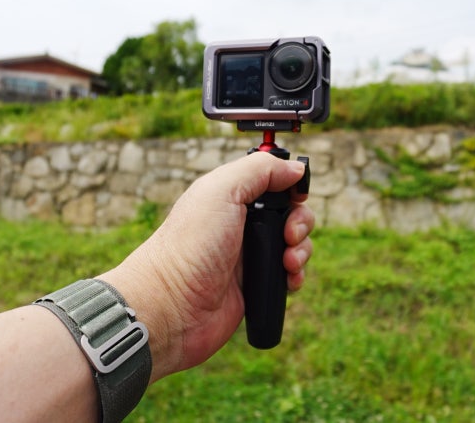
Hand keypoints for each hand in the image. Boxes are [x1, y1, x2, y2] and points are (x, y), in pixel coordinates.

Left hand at [100, 152, 313, 381]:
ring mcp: (250, 255)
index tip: (297, 195)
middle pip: (292, 212)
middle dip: (301, 221)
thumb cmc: (190, 246)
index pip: (273, 180)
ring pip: (296, 244)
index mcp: (232, 196)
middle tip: (289, 235)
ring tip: (287, 262)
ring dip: (301, 250)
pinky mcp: (256, 284)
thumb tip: (295, 169)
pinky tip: (288, 279)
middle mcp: (242, 223)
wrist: (173, 306)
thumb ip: (261, 170)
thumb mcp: (222, 190)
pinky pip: (290, 275)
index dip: (291, 185)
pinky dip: (296, 275)